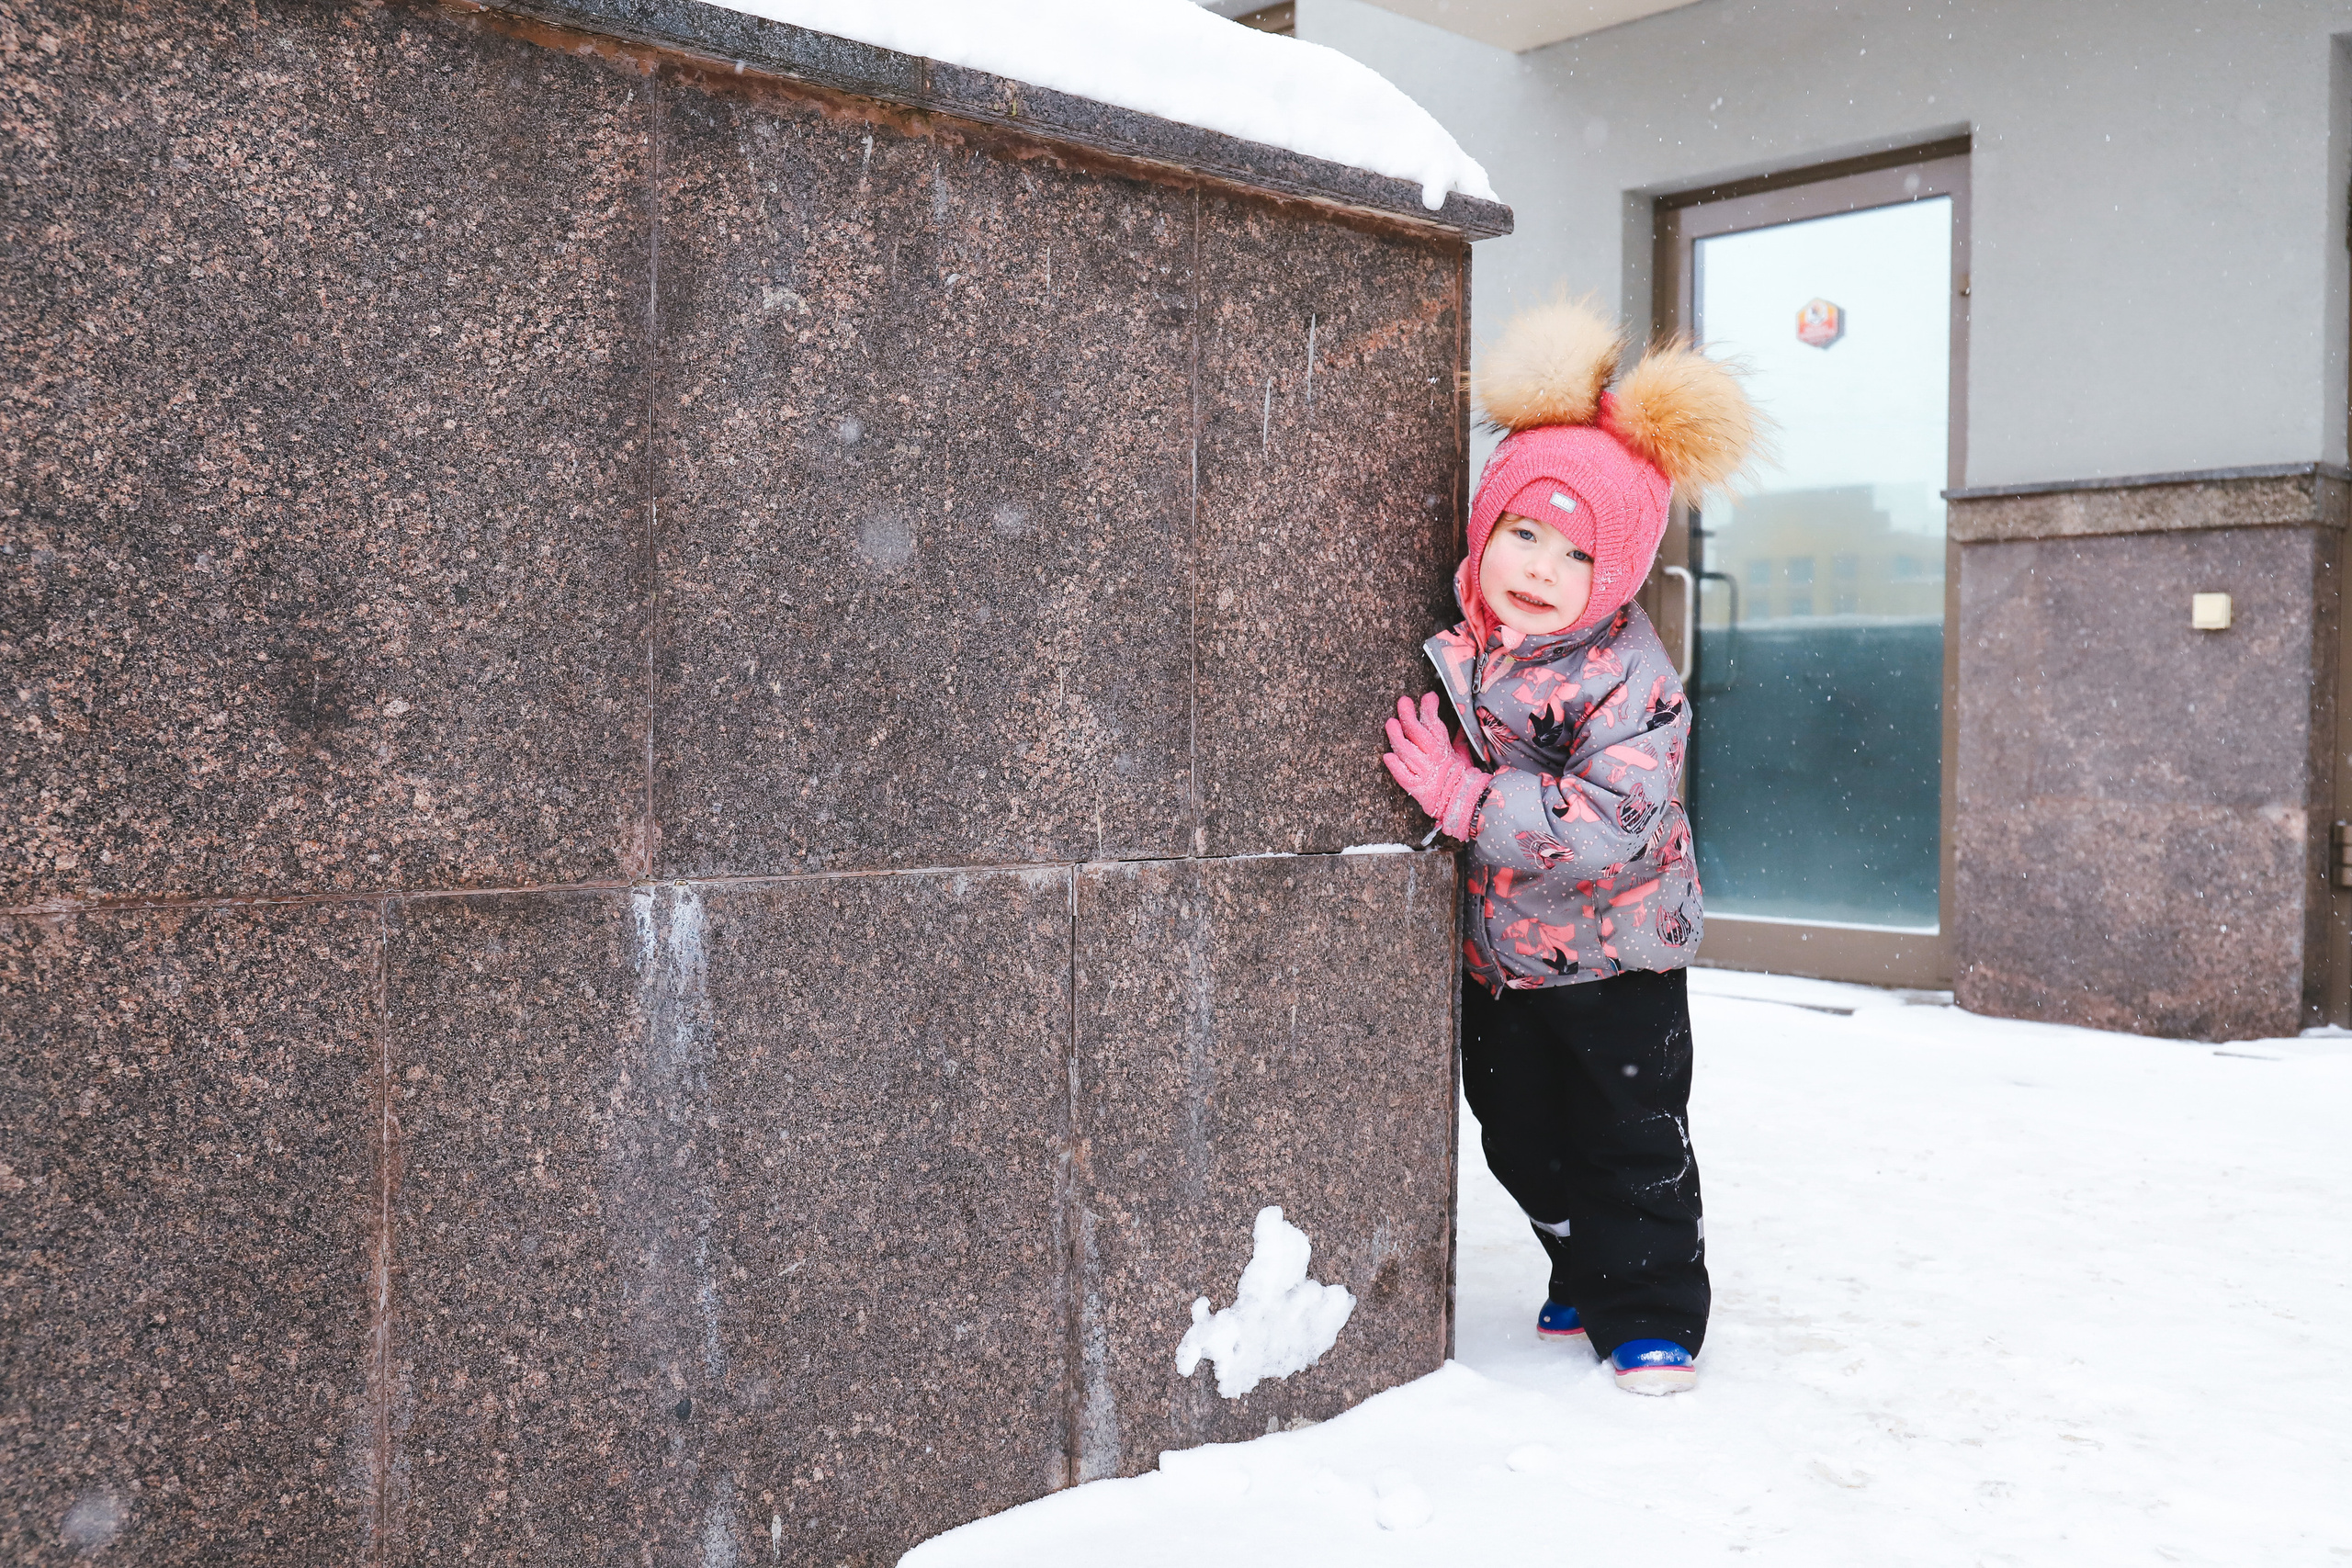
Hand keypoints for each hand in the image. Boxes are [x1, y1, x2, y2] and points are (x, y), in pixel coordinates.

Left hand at [1382, 694, 1490, 840]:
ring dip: (1397, 737)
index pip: (1436, 725)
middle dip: (1409, 716)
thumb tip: (1459, 722)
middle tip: (1403, 702)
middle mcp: (1433, 759)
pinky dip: (1396, 767)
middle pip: (1418, 734)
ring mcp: (1424, 773)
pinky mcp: (1417, 789)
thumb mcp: (1463, 756)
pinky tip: (1387, 757)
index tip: (1428, 697)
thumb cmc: (1462, 779)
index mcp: (1444, 750)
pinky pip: (1404, 777)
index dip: (1430, 709)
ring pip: (1408, 752)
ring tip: (1390, 723)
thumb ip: (1458, 739)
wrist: (1465, 804)